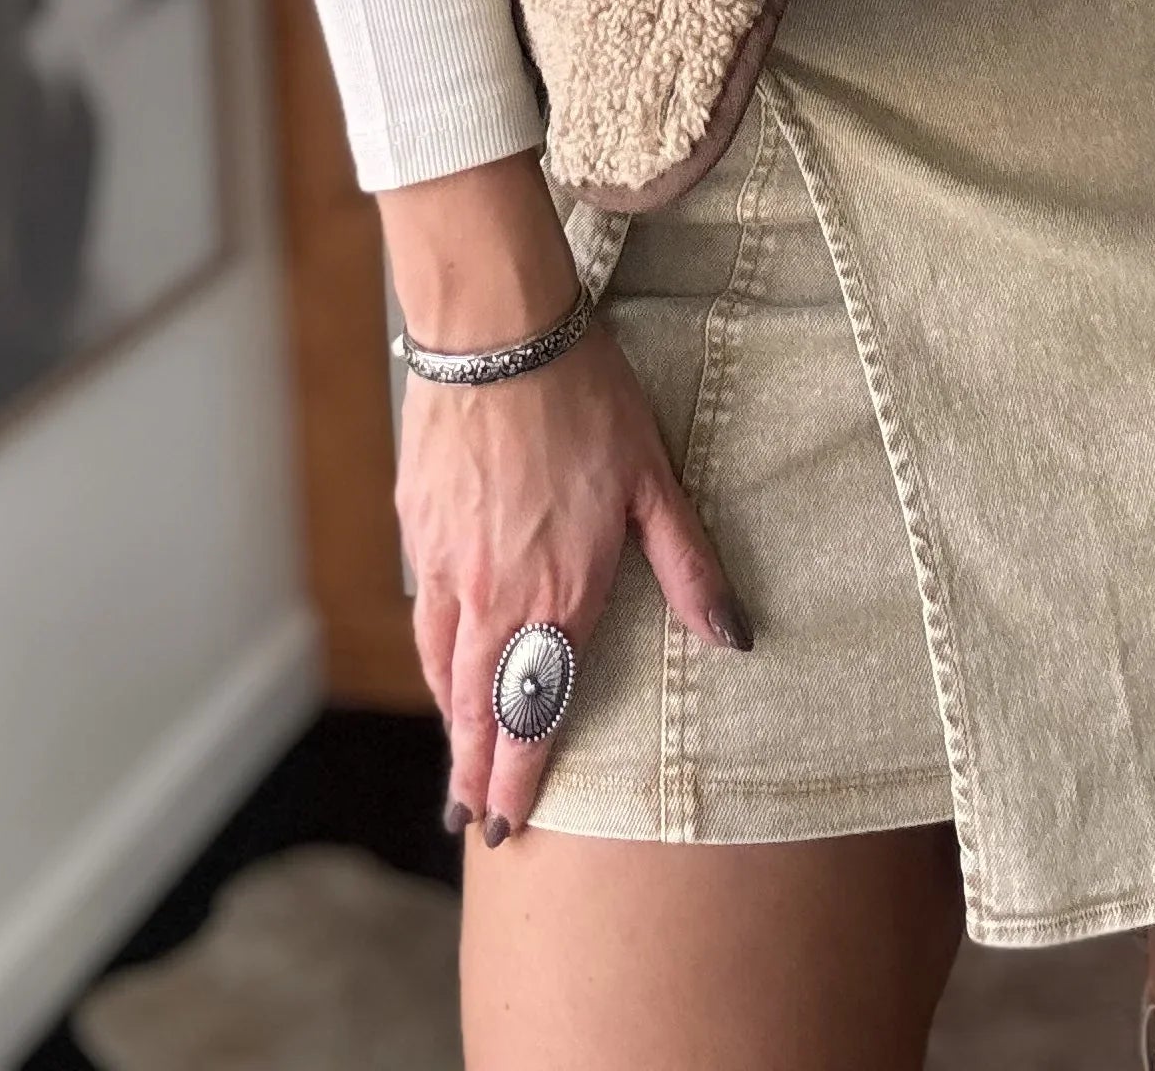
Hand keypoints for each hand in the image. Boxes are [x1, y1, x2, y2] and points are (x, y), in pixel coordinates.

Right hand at [380, 151, 751, 847]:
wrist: (498, 331)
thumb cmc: (586, 395)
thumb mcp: (657, 479)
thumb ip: (691, 567)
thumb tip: (734, 639)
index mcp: (560, 589)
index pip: (535, 708)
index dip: (519, 774)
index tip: (509, 823)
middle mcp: (496, 592)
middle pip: (480, 705)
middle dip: (475, 769)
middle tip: (473, 821)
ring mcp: (449, 561)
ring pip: (444, 666)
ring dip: (451, 721)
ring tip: (457, 762)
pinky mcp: (420, 525)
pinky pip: (425, 613)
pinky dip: (433, 658)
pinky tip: (442, 668)